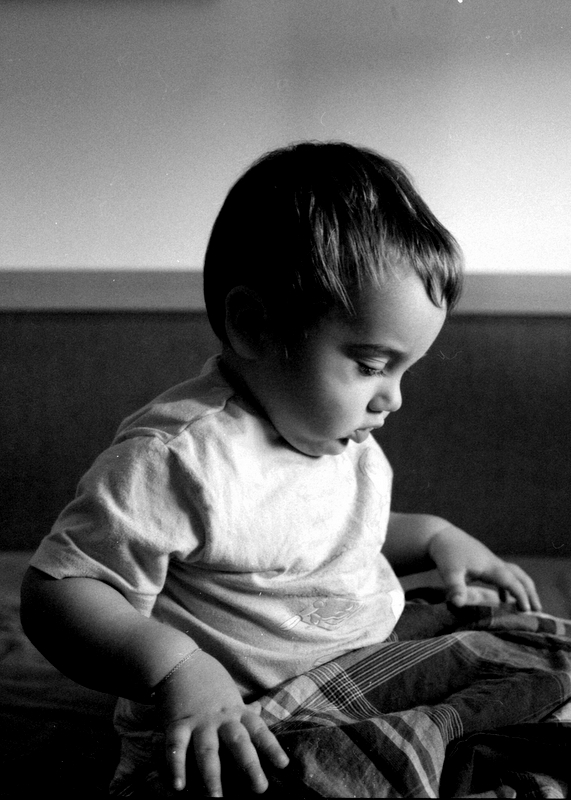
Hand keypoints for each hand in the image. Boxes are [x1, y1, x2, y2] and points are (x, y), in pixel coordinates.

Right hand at [156, 649, 288, 796]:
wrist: (179, 661)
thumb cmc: (208, 680)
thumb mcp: (231, 694)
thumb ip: (244, 708)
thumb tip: (261, 710)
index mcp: (236, 711)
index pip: (259, 730)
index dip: (271, 747)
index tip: (284, 765)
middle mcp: (221, 718)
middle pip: (238, 742)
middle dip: (249, 766)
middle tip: (260, 789)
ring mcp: (199, 721)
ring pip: (207, 750)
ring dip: (211, 776)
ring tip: (215, 799)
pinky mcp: (177, 723)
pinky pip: (176, 746)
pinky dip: (175, 766)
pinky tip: (177, 786)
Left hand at [428, 525, 541, 611]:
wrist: (439, 536)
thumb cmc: (445, 554)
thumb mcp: (449, 572)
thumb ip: (455, 588)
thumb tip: (457, 604)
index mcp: (490, 566)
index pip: (511, 581)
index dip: (521, 596)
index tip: (527, 611)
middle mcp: (494, 563)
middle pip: (520, 576)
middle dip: (530, 592)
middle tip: (538, 611)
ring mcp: (490, 561)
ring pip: (514, 574)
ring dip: (522, 588)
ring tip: (526, 607)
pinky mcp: (484, 562)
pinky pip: (504, 574)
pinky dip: (508, 587)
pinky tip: (504, 600)